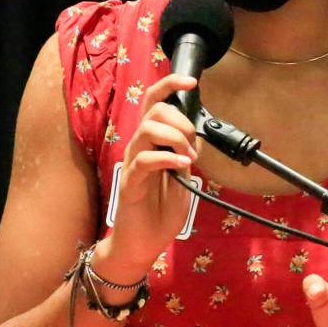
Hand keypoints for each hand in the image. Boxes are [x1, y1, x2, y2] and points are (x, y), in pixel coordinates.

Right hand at [106, 73, 199, 269]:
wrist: (143, 244)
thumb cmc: (160, 211)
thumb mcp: (183, 179)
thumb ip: (187, 156)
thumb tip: (197, 140)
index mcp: (151, 142)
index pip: (154, 102)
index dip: (170, 84)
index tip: (191, 81)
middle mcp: (139, 147)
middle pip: (154, 110)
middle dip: (181, 120)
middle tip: (192, 145)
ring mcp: (132, 163)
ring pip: (148, 129)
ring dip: (175, 137)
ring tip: (188, 158)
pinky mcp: (130, 183)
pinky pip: (145, 159)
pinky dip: (168, 158)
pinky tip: (182, 166)